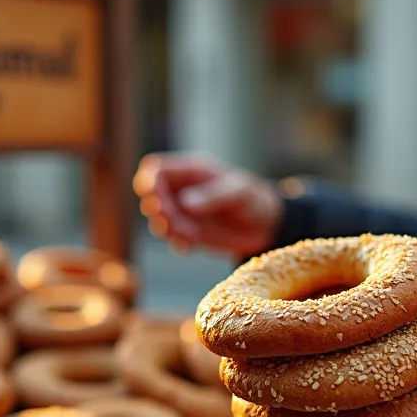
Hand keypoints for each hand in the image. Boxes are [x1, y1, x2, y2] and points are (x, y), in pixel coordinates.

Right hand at [132, 152, 281, 256]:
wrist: (266, 224)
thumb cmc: (253, 198)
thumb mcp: (238, 192)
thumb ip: (212, 196)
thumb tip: (185, 203)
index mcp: (191, 172)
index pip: (156, 169)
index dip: (149, 181)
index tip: (154, 195)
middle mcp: (182, 191)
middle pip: (151, 195)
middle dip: (157, 209)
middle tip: (172, 221)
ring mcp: (184, 213)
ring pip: (158, 219)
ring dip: (166, 228)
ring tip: (188, 236)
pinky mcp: (189, 233)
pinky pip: (172, 237)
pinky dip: (176, 242)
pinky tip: (188, 247)